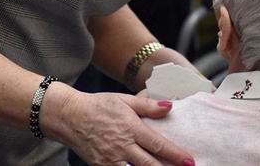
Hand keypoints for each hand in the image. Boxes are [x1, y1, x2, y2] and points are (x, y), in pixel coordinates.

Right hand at [42, 85, 193, 165]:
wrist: (69, 116)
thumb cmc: (99, 106)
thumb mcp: (124, 100)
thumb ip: (148, 106)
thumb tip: (170, 106)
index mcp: (130, 128)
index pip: (158, 145)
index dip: (176, 155)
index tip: (190, 161)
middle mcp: (122, 146)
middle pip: (150, 165)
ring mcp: (110, 160)